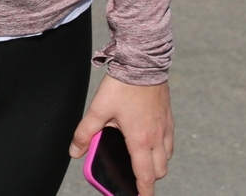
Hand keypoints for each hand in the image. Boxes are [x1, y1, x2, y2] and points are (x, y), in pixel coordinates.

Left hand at [70, 76, 172, 195]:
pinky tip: (151, 141)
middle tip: (137, 178)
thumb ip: (85, 132)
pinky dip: (163, 149)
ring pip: (167, 157)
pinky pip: (170, 142)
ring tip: (143, 161)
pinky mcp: (168, 117)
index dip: (144, 191)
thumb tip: (75, 152)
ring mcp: (165, 127)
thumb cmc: (121, 86)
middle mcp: (156, 137)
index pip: (145, 175)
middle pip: (160, 170)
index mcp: (139, 140)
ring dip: (157, 164)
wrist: (142, 63)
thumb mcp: (98, 109)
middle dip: (149, 179)